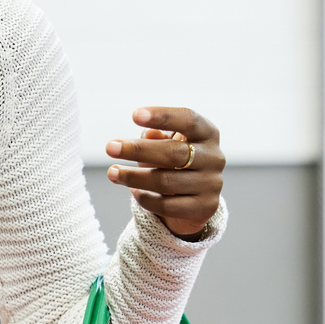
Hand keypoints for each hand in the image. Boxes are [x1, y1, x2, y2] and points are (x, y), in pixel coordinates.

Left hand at [105, 107, 223, 238]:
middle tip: (110, 148)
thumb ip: (158, 137)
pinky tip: (133, 191)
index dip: (163, 116)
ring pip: (166, 181)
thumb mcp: (168, 143)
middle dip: (138, 150)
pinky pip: (167, 205)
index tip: (135, 115)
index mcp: (208, 133)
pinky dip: (146, 198)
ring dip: (134, 177)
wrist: (194, 196)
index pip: (188, 120)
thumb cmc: (175, 160)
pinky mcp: (205, 207)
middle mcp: (215, 157)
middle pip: (174, 153)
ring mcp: (212, 184)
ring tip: (113, 172)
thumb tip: (149, 135)